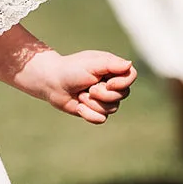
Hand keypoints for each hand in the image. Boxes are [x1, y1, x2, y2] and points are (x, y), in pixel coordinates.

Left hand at [21, 49, 136, 123]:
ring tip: (80, 95)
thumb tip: (130, 64)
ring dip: (93, 103)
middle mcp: (111, 84)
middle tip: (88, 88)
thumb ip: (111, 64)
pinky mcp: (94, 110)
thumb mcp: (91, 64)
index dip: (122, 83)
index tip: (107, 83)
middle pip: (122, 95)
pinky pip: (101, 119)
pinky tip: (78, 106)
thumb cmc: (70, 69)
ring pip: (112, 108)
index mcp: (112, 69)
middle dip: (103, 94)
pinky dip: (88, 114)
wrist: (51, 83)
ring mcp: (103, 98)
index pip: (131, 76)